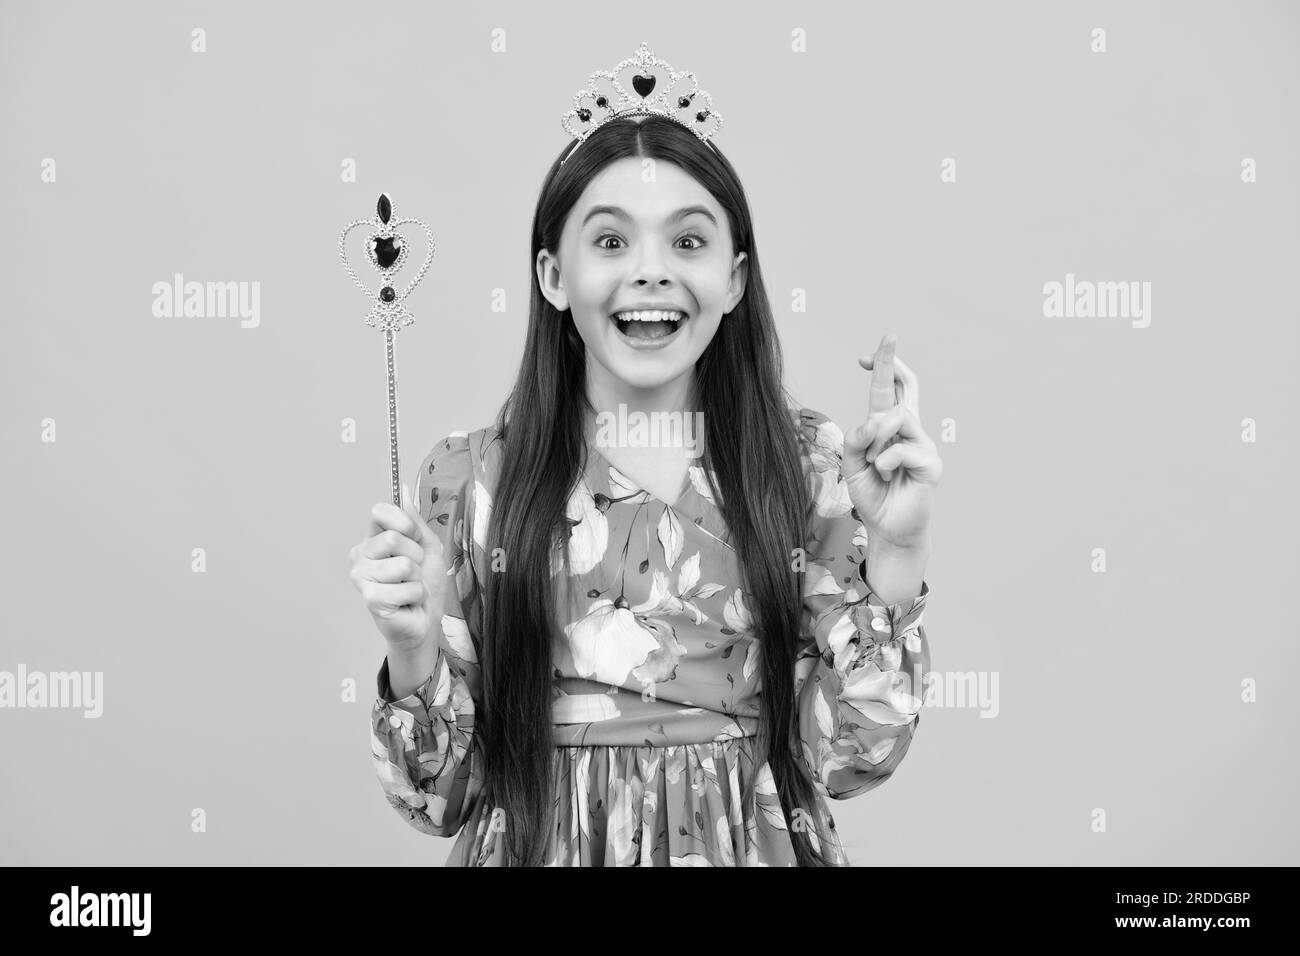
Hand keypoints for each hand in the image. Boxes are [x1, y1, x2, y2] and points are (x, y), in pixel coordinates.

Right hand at [348, 482, 446, 650]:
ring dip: (417, 579)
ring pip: (403, 564)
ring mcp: (362, 577)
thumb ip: (415, 521)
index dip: (405, 523)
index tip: (414, 538)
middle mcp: (360, 555)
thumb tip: (404, 491)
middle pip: (392, 538)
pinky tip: (406, 602)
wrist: (425, 620)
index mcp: (372, 538)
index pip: (380, 511)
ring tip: (409, 588)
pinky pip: (407, 587)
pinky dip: (416, 595)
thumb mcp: (427, 546)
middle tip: (414, 572)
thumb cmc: (424, 584)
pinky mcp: (371, 598)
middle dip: (415, 556)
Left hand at [842, 333, 942, 550]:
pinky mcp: (931, 463)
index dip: (883, 368)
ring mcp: (922, 444)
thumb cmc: (872, 494)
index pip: (890, 391)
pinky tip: (884, 475)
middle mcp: (908, 431)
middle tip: (887, 339)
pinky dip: (884, 460)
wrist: (887, 528)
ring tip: (872, 463)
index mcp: (888, 428)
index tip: (866, 354)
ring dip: (875, 438)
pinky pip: (902, 448)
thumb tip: (871, 421)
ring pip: (897, 417)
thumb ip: (854, 440)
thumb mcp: (851, 464)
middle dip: (893, 363)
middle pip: (907, 388)